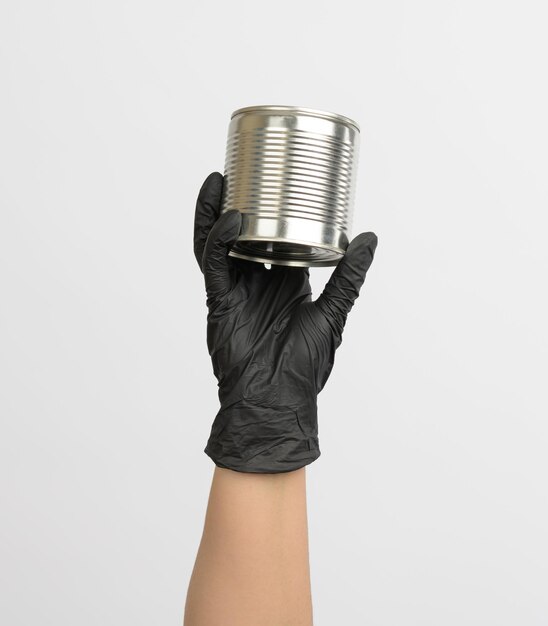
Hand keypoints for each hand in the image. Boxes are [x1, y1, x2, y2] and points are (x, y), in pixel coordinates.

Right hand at [194, 172, 377, 472]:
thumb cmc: (303, 367)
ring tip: (220, 178)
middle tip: (242, 168)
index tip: (276, 178)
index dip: (269, 210)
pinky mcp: (219, 301)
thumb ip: (349, 277)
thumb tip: (370, 236)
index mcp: (282, 282)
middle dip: (237, 201)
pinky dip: (219, 239)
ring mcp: (234, 289)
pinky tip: (230, 217)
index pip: (272, 237)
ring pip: (217, 241)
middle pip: (241, 232)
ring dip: (215, 211)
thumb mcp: (333, 314)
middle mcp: (255, 281)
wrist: (277, 401)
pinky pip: (214, 263)